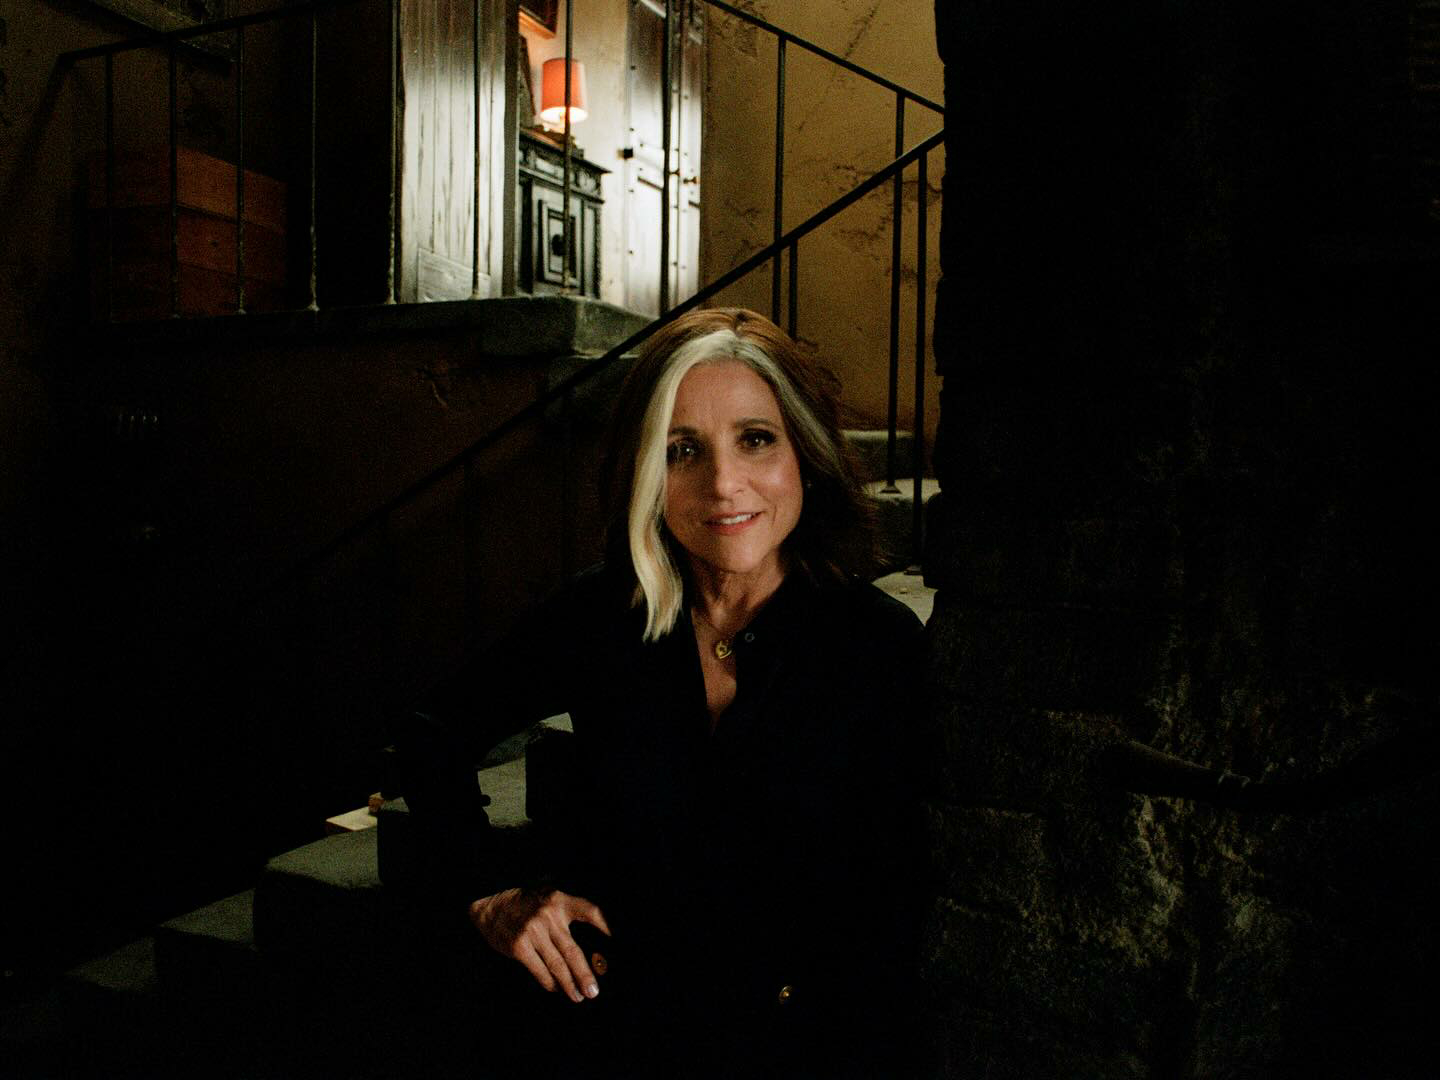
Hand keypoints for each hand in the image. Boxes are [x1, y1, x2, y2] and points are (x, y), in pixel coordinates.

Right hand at [468, 887, 611, 1002]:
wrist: (491, 904)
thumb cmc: (526, 903)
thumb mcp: (548, 896)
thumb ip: (567, 910)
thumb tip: (593, 941)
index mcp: (560, 900)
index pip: (590, 912)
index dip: (606, 928)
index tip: (617, 945)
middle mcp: (548, 915)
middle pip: (573, 951)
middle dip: (586, 974)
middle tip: (594, 991)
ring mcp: (533, 931)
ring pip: (557, 965)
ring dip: (569, 984)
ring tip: (579, 996)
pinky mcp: (519, 946)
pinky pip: (539, 970)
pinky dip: (549, 983)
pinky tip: (556, 989)